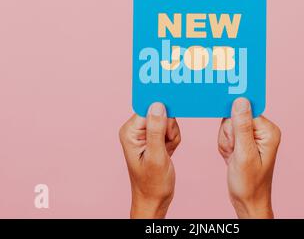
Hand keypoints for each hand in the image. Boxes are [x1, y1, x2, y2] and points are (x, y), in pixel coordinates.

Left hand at [119, 102, 180, 217]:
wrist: (155, 198)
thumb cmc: (152, 183)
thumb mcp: (156, 156)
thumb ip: (156, 130)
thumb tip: (158, 105)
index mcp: (130, 131)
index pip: (148, 109)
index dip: (162, 114)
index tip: (168, 127)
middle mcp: (135, 129)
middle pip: (160, 112)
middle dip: (169, 128)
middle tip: (166, 145)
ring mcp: (145, 133)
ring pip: (168, 120)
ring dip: (172, 136)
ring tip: (167, 151)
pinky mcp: (154, 136)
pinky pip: (170, 129)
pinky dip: (173, 140)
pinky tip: (168, 151)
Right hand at [218, 98, 280, 218]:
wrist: (248, 201)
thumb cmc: (249, 183)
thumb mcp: (244, 154)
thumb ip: (241, 126)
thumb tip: (240, 100)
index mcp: (268, 130)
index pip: (245, 110)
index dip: (233, 123)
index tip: (234, 139)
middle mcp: (263, 129)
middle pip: (234, 116)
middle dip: (228, 134)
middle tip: (234, 151)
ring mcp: (253, 134)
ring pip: (228, 124)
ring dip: (226, 141)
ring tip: (232, 156)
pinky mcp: (245, 139)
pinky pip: (226, 133)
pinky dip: (224, 145)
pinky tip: (230, 156)